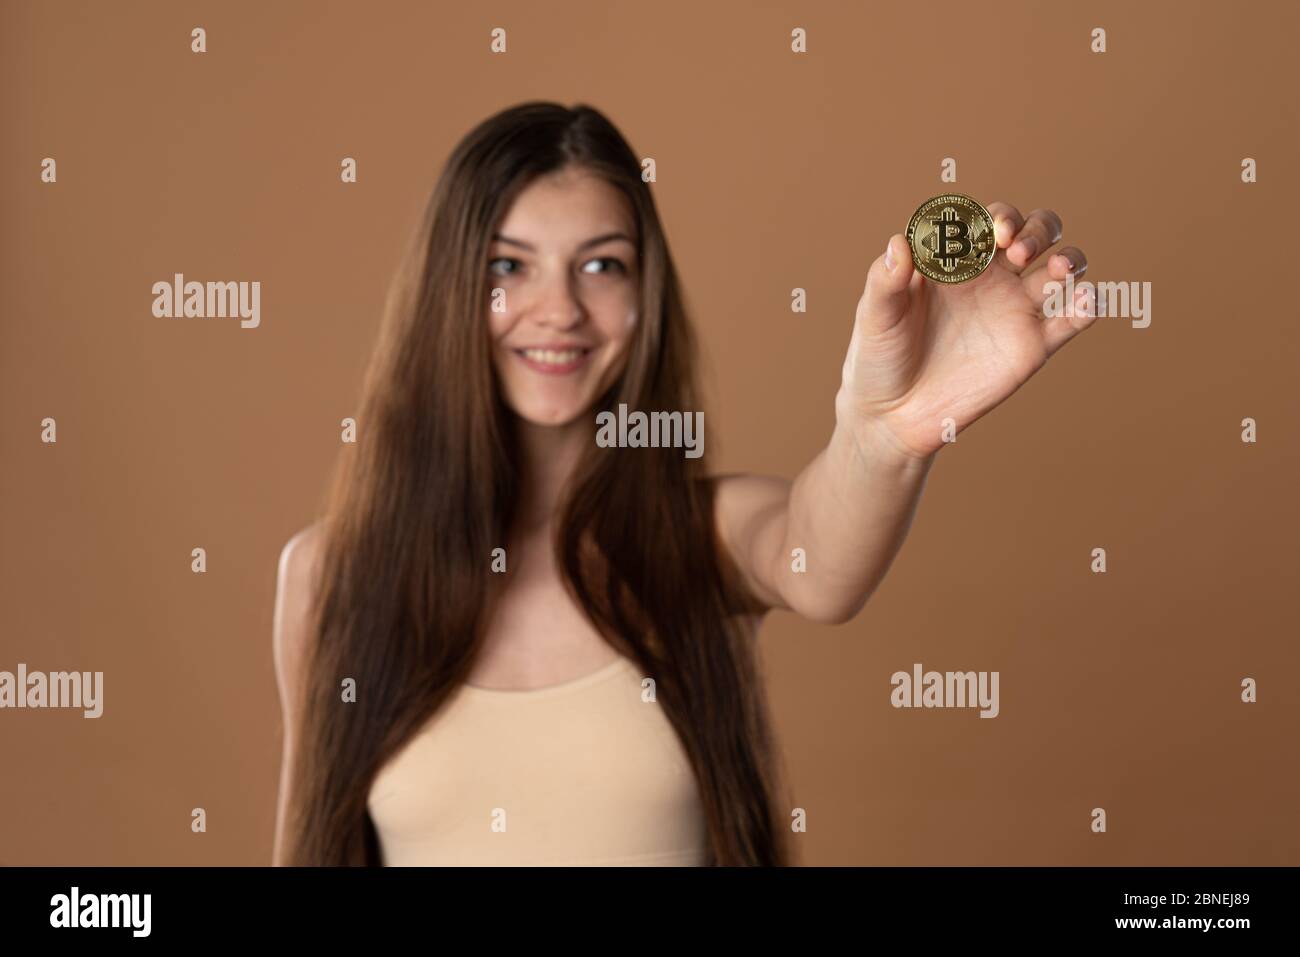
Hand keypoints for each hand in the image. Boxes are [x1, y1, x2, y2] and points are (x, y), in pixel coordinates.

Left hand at [837, 202, 1095, 461]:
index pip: (989, 219)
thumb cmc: (878, 359)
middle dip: (1037, 228)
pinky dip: (1087, 304)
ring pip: (1063, 268)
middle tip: (1016, 252)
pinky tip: (1082, 302)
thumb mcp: (875, 316)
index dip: (996, 215)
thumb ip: (886, 279)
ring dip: (1071, 258)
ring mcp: (1015, 310)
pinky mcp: (1032, 346)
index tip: (987, 234)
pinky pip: (1072, 319)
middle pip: (1036, 231)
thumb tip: (900, 242)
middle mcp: (992, 278)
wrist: (893, 417)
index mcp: (956, 260)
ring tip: (1057, 269)